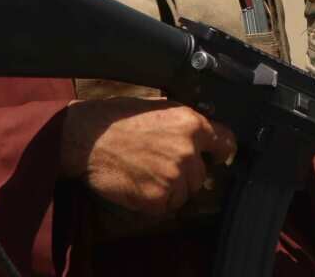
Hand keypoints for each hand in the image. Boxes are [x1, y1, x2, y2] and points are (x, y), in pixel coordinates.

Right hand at [60, 98, 236, 215]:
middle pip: (202, 174)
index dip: (218, 152)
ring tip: (145, 173)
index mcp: (192, 124)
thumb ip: (185, 123)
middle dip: (186, 174)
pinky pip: (167, 207)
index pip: (226, 144)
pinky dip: (155, 201)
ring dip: (171, 189)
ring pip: (186, 192)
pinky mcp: (158, 198)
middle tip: (159, 165)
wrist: (88, 138)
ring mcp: (175, 177)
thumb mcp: (159, 107)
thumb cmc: (118, 119)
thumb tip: (204, 136)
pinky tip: (138, 184)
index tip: (213, 157)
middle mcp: (188, 151)